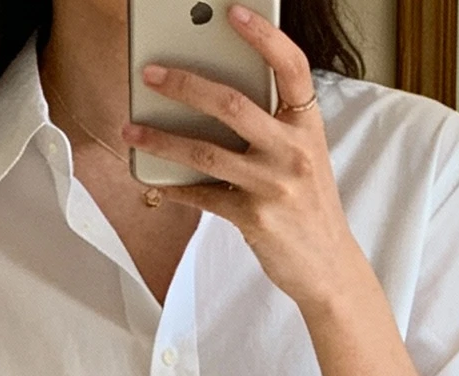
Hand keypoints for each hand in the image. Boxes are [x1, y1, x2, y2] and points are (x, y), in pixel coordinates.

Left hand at [125, 5, 364, 315]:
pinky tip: (154, 179)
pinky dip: (175, 187)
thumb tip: (210, 99)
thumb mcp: (303, 156)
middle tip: (151, 73)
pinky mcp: (254, 219)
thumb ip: (271, 126)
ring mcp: (273, 186)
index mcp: (307, 126)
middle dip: (184, 84)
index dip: (264, 36)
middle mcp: (293, 151)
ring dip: (161, 139)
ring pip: (205, 152)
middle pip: (231, 104)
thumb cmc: (308, 204)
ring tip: (131, 129)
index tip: (233, 13)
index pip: (292, 67)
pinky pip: (203, 196)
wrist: (328, 267)